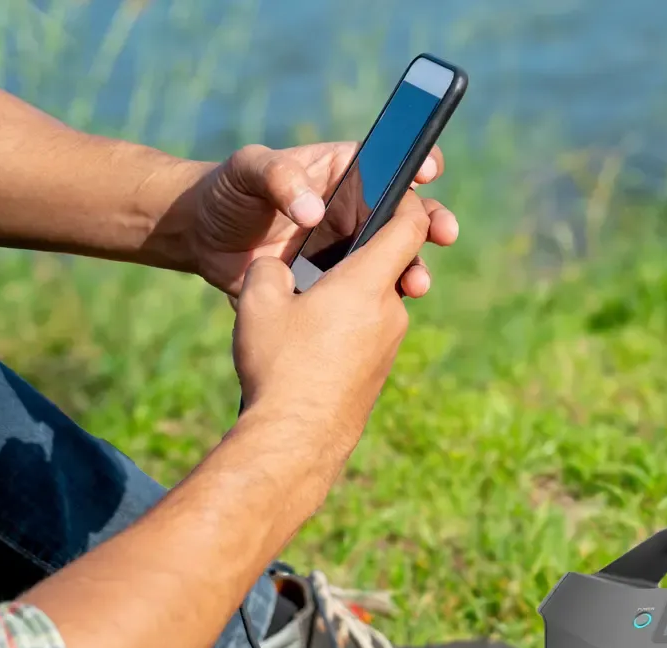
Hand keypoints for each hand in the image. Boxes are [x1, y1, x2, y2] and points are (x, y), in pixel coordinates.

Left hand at [181, 142, 458, 297]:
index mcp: (341, 173)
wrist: (202, 241)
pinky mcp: (336, 284)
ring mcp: (348, 250)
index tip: (429, 171)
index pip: (387, 162)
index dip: (414, 162)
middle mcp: (353, 211)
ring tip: (417, 283)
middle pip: (406, 215)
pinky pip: (369, 292)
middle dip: (432, 222)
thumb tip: (315, 211)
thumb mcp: (246, 170)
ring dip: (414, 268)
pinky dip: (385, 301)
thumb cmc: (226, 191)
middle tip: (444, 233)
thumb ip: (278, 177)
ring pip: (395, 258)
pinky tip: (390, 308)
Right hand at [230, 191, 430, 470]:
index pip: (409, 227)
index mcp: (368, 283)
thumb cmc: (279, 364)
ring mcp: (390, 345)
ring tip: (310, 301)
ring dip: (353, 292)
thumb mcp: (257, 301)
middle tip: (332, 245)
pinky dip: (350, 323)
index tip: (398, 190)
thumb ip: (269, 267)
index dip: (407, 202)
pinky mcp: (380, 371)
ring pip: (378, 301)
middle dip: (367, 250)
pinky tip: (314, 338)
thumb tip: (274, 266)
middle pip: (394, 264)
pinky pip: (370, 332)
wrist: (297, 439)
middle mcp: (391, 311)